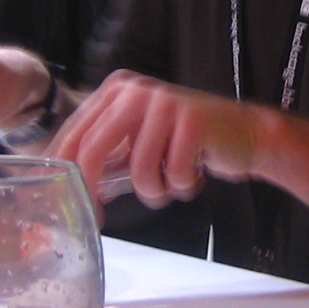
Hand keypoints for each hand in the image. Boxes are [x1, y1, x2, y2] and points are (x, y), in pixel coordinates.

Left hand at [51, 71, 271, 210]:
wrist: (244, 134)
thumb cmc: (187, 143)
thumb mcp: (139, 144)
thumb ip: (107, 158)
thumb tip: (71, 186)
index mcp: (117, 90)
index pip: (76, 132)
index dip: (66, 171)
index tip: (64, 200)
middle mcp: (136, 90)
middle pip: (95, 148)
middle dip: (93, 189)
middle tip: (99, 217)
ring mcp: (165, 103)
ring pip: (138, 168)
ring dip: (153, 191)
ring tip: (169, 185)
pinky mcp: (193, 121)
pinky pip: (171, 172)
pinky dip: (180, 185)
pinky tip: (193, 174)